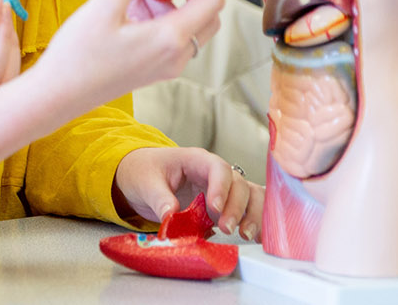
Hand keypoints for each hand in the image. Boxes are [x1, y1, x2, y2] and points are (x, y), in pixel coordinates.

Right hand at [32, 0, 224, 111]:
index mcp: (170, 39)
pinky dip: (153, 7)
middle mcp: (175, 54)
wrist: (57, 94)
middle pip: (204, 10)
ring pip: (183, 20)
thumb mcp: (106, 4)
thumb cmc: (78, 55)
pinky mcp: (150, 66)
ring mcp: (164, 63)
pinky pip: (164, 31)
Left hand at [114, 146, 263, 240]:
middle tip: (227, 228)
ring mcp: (223, 189)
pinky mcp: (225, 206)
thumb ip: (159, 198)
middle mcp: (214, 173)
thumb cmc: (144, 171)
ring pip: (251, 196)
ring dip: (252, 215)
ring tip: (245, 234)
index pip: (218, 168)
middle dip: (237, 207)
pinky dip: (256, 221)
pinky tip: (257, 236)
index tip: (214, 208)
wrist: (139, 176)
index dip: (221, 188)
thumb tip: (171, 216)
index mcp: (195, 160)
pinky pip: (249, 209)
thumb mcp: (145, 182)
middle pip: (239, 184)